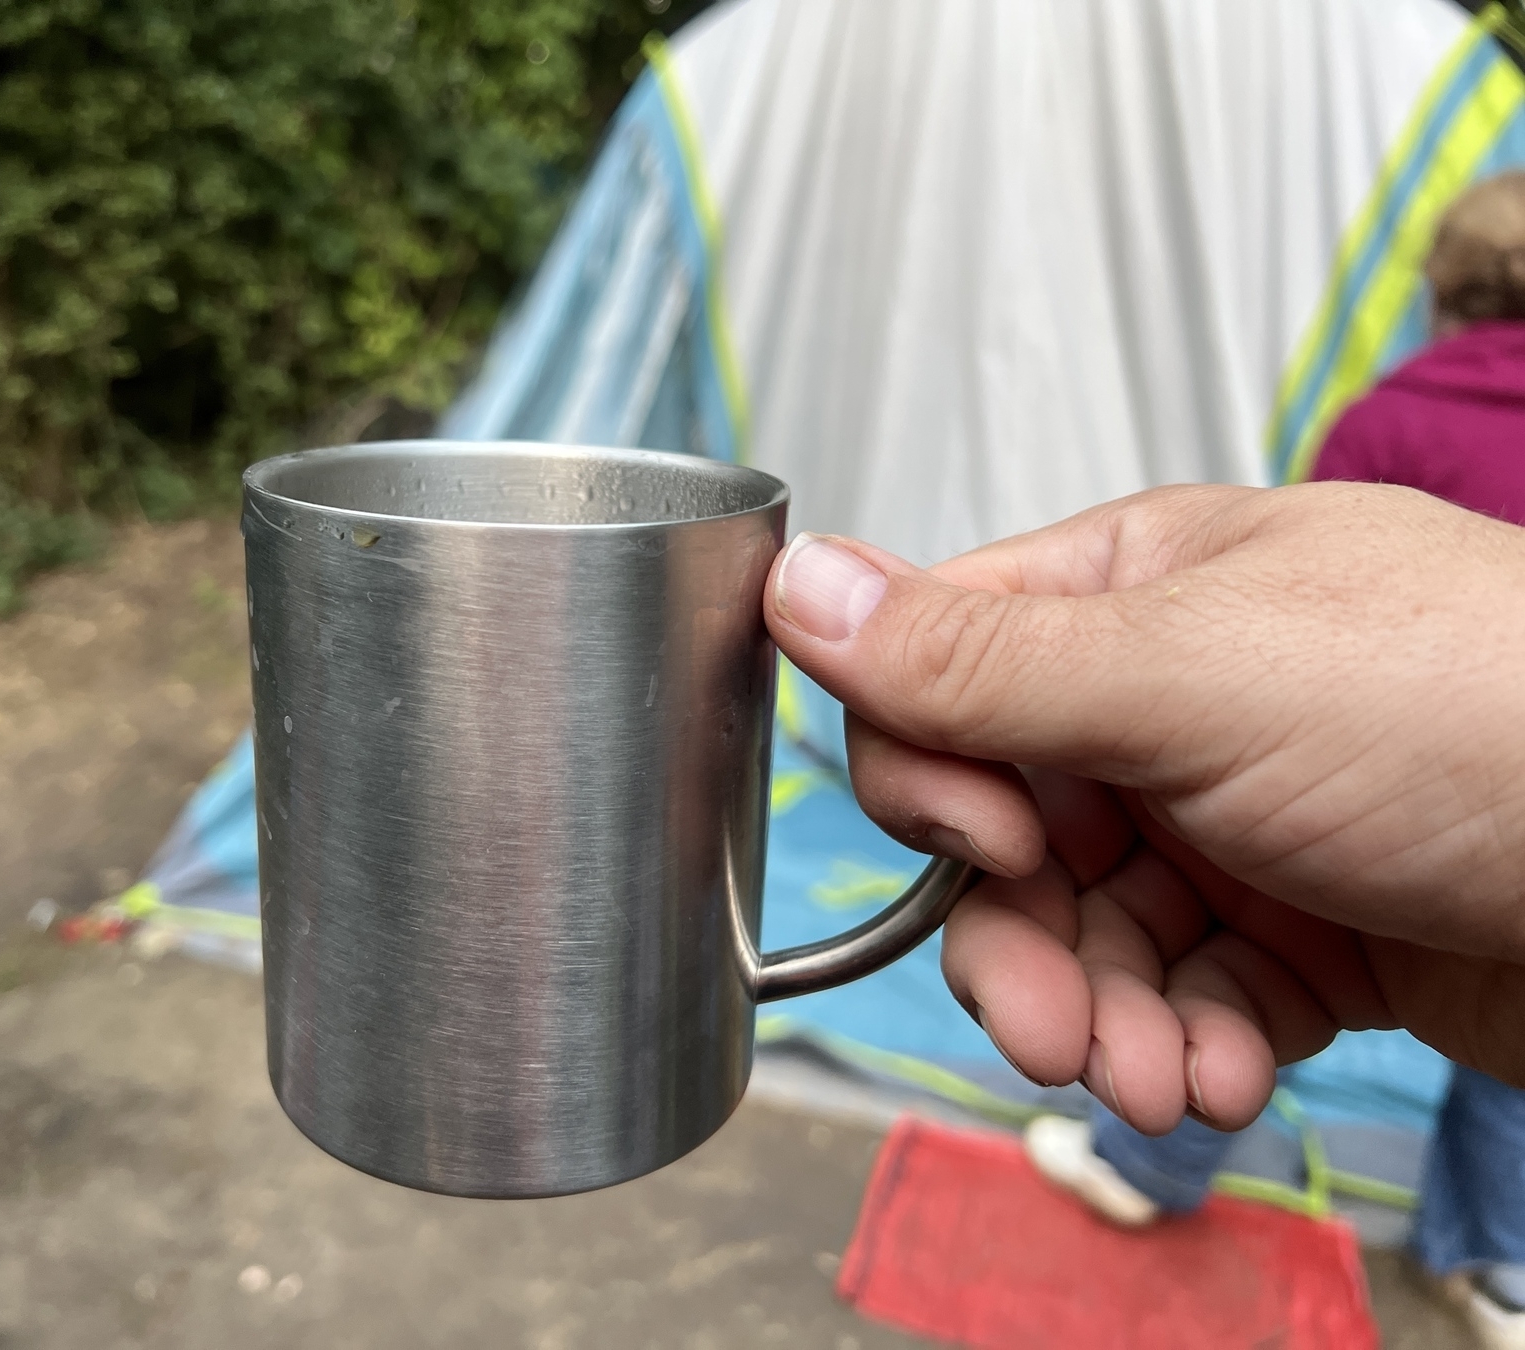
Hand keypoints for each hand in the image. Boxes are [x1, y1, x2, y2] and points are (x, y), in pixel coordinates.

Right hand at [763, 483, 1524, 1133]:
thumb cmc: (1481, 716)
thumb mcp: (1193, 674)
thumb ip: (979, 657)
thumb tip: (798, 582)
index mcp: (1138, 589)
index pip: (944, 672)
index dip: (936, 777)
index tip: (994, 844)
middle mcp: (1174, 696)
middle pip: (1008, 830)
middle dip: (1022, 944)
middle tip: (1054, 1030)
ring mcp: (1238, 815)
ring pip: (1089, 933)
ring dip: (1104, 1018)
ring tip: (1161, 1077)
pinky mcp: (1303, 925)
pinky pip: (1182, 993)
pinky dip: (1187, 1045)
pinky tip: (1228, 1071)